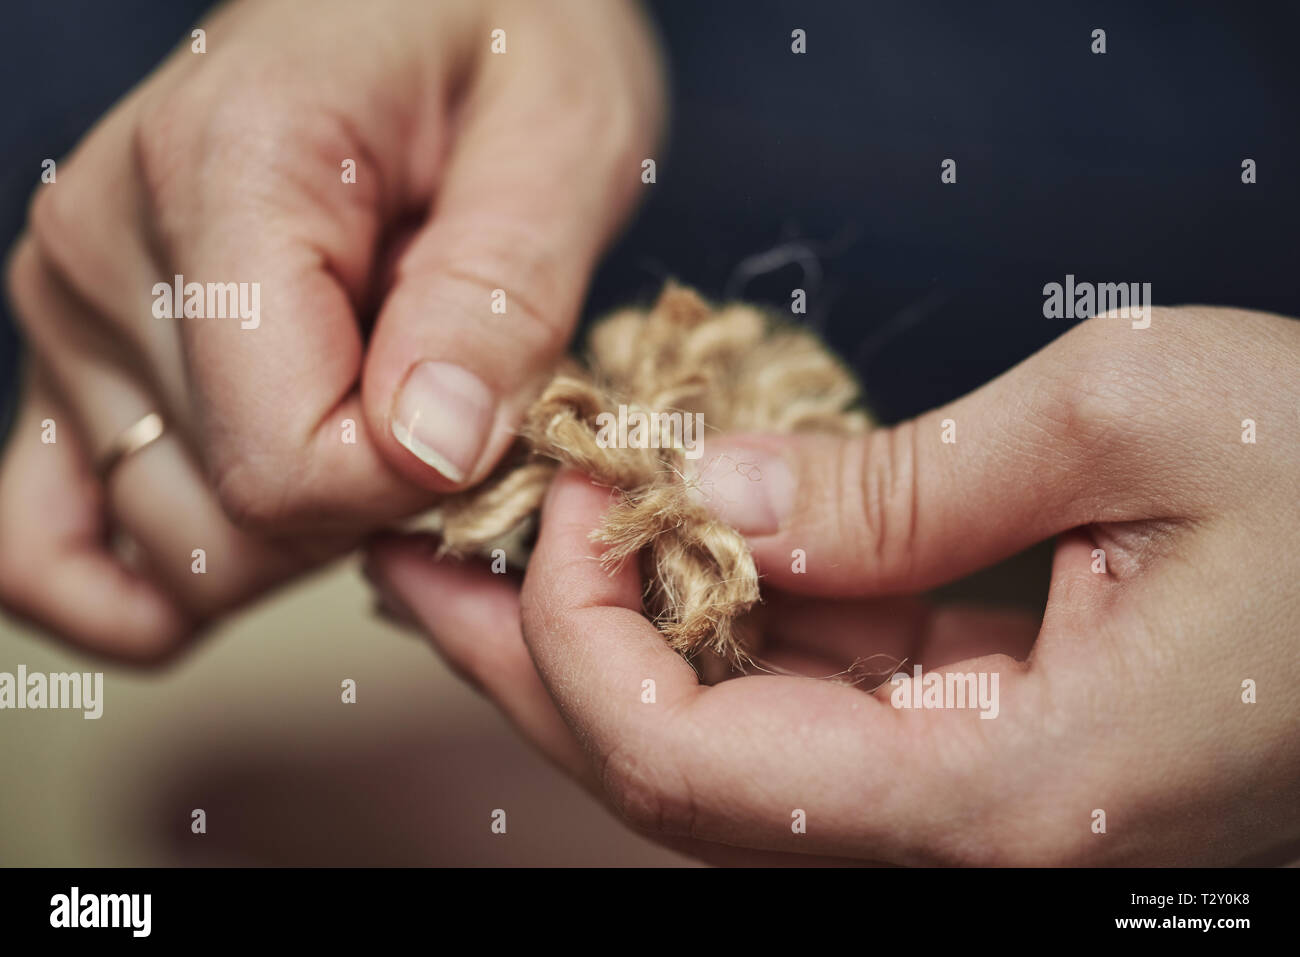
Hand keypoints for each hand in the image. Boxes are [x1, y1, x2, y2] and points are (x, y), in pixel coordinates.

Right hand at [1, 0, 663, 659]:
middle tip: (443, 407)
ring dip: (301, 536)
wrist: (429, 0)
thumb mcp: (563, 138)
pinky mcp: (72, 359)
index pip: (284, 460)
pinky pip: (43, 546)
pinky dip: (151, 580)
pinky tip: (261, 542)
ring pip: (174, 551)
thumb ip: (500, 294)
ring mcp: (69, 312)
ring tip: (372, 412)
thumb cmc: (503, 49)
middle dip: (371, 512)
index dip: (413, 485)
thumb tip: (426, 449)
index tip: (486, 417)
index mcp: (223, 171)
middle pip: (230, 522)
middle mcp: (103, 247)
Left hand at [365, 306, 1299, 863]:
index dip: (583, 636)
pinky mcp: (990, 739)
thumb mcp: (1132, 420)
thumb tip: (718, 506)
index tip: (560, 498)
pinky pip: (818, 704)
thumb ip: (900, 483)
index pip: (695, 766)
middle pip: (682, 779)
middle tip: (422, 572)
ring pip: (737, 746)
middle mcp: (975, 834)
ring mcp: (978, 796)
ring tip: (510, 550)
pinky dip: (727, 624)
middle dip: (537, 668)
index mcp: (1007, 795)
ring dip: (615, 643)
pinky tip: (664, 551)